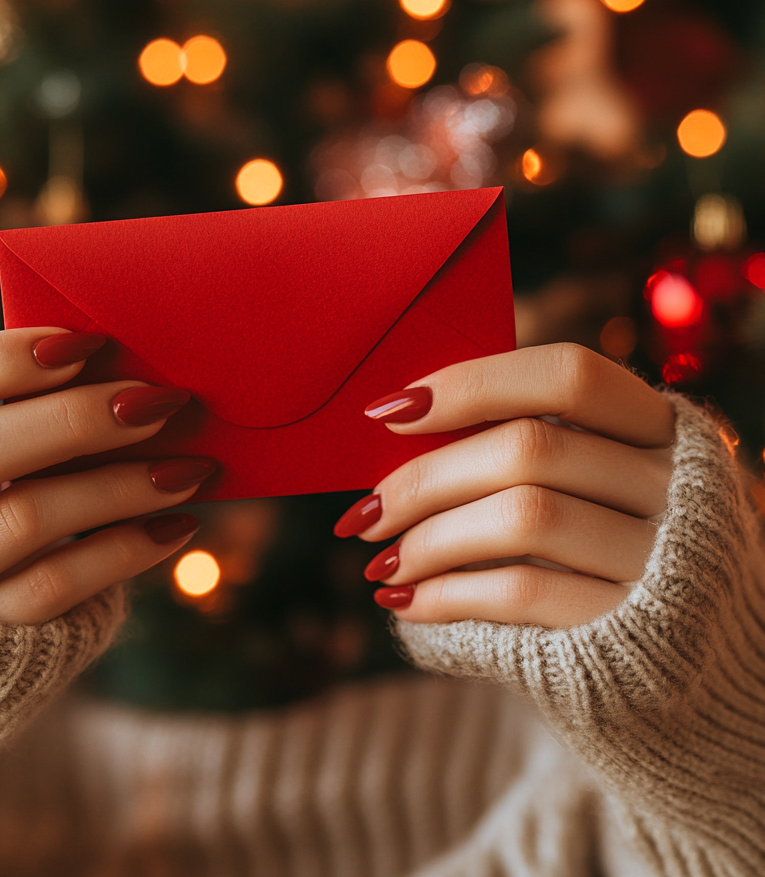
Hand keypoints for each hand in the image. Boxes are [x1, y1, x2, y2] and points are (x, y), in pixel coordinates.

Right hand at [0, 329, 214, 624]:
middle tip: (158, 400)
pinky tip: (175, 526)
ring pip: (22, 520)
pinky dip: (122, 553)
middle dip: (75, 418)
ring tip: (191, 467)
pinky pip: (52, 589)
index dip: (4, 356)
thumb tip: (106, 370)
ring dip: (120, 486)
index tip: (89, 343)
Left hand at [336, 343, 675, 628]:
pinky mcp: (633, 628)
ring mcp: (661, 557)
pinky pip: (524, 592)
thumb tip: (399, 430)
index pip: (567, 375)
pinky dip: (449, 595)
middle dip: (426, 478)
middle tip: (364, 512)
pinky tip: (408, 603)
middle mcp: (672, 484)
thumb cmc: (600, 555)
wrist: (678, 667)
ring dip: (430, 540)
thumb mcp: (587, 486)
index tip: (391, 410)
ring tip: (381, 563)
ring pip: (525, 516)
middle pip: (530, 448)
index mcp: (656, 427)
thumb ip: (522, 451)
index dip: (472, 383)